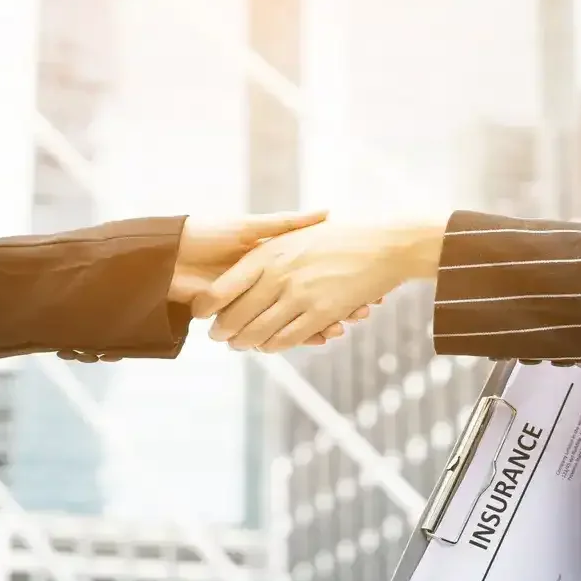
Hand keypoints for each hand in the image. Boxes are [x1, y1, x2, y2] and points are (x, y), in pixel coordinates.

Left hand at [195, 219, 445, 351]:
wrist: (382, 243)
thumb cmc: (337, 236)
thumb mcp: (298, 233)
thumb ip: (267, 246)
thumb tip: (238, 265)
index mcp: (269, 252)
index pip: (225, 285)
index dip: (207, 304)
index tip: (198, 313)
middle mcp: (279, 274)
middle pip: (237, 314)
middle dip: (223, 331)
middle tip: (216, 338)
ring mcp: (300, 295)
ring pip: (259, 331)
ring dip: (245, 343)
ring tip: (238, 346)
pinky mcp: (320, 313)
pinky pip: (288, 337)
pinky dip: (274, 346)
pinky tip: (268, 347)